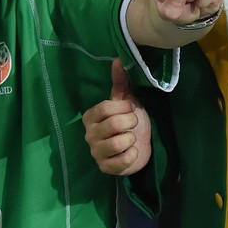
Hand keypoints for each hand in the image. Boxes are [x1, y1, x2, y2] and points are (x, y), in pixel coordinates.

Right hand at [82, 61, 151, 175]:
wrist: (139, 146)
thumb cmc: (130, 121)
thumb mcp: (126, 101)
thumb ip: (120, 82)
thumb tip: (117, 60)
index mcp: (90, 117)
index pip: (105, 108)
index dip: (123, 108)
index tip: (130, 109)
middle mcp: (89, 134)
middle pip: (113, 124)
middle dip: (131, 122)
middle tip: (133, 124)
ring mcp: (96, 152)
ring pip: (118, 143)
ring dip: (132, 139)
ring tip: (131, 139)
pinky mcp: (105, 168)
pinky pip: (123, 160)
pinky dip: (133, 155)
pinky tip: (131, 153)